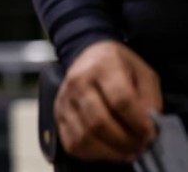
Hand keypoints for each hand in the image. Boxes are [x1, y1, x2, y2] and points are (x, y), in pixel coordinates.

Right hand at [55, 40, 161, 162]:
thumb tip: (149, 125)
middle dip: (125, 140)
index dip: (138, 122)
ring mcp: (64, 99)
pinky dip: (93, 153)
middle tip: (141, 145)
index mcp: (102, 66)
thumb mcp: (143, 73)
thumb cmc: (119, 66)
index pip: (120, 99)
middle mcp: (78, 82)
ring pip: (85, 136)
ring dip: (111, 150)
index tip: (150, 133)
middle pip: (99, 121)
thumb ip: (149, 98)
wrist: (88, 55)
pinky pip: (72, 143)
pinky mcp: (58, 115)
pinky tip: (109, 150)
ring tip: (128, 151)